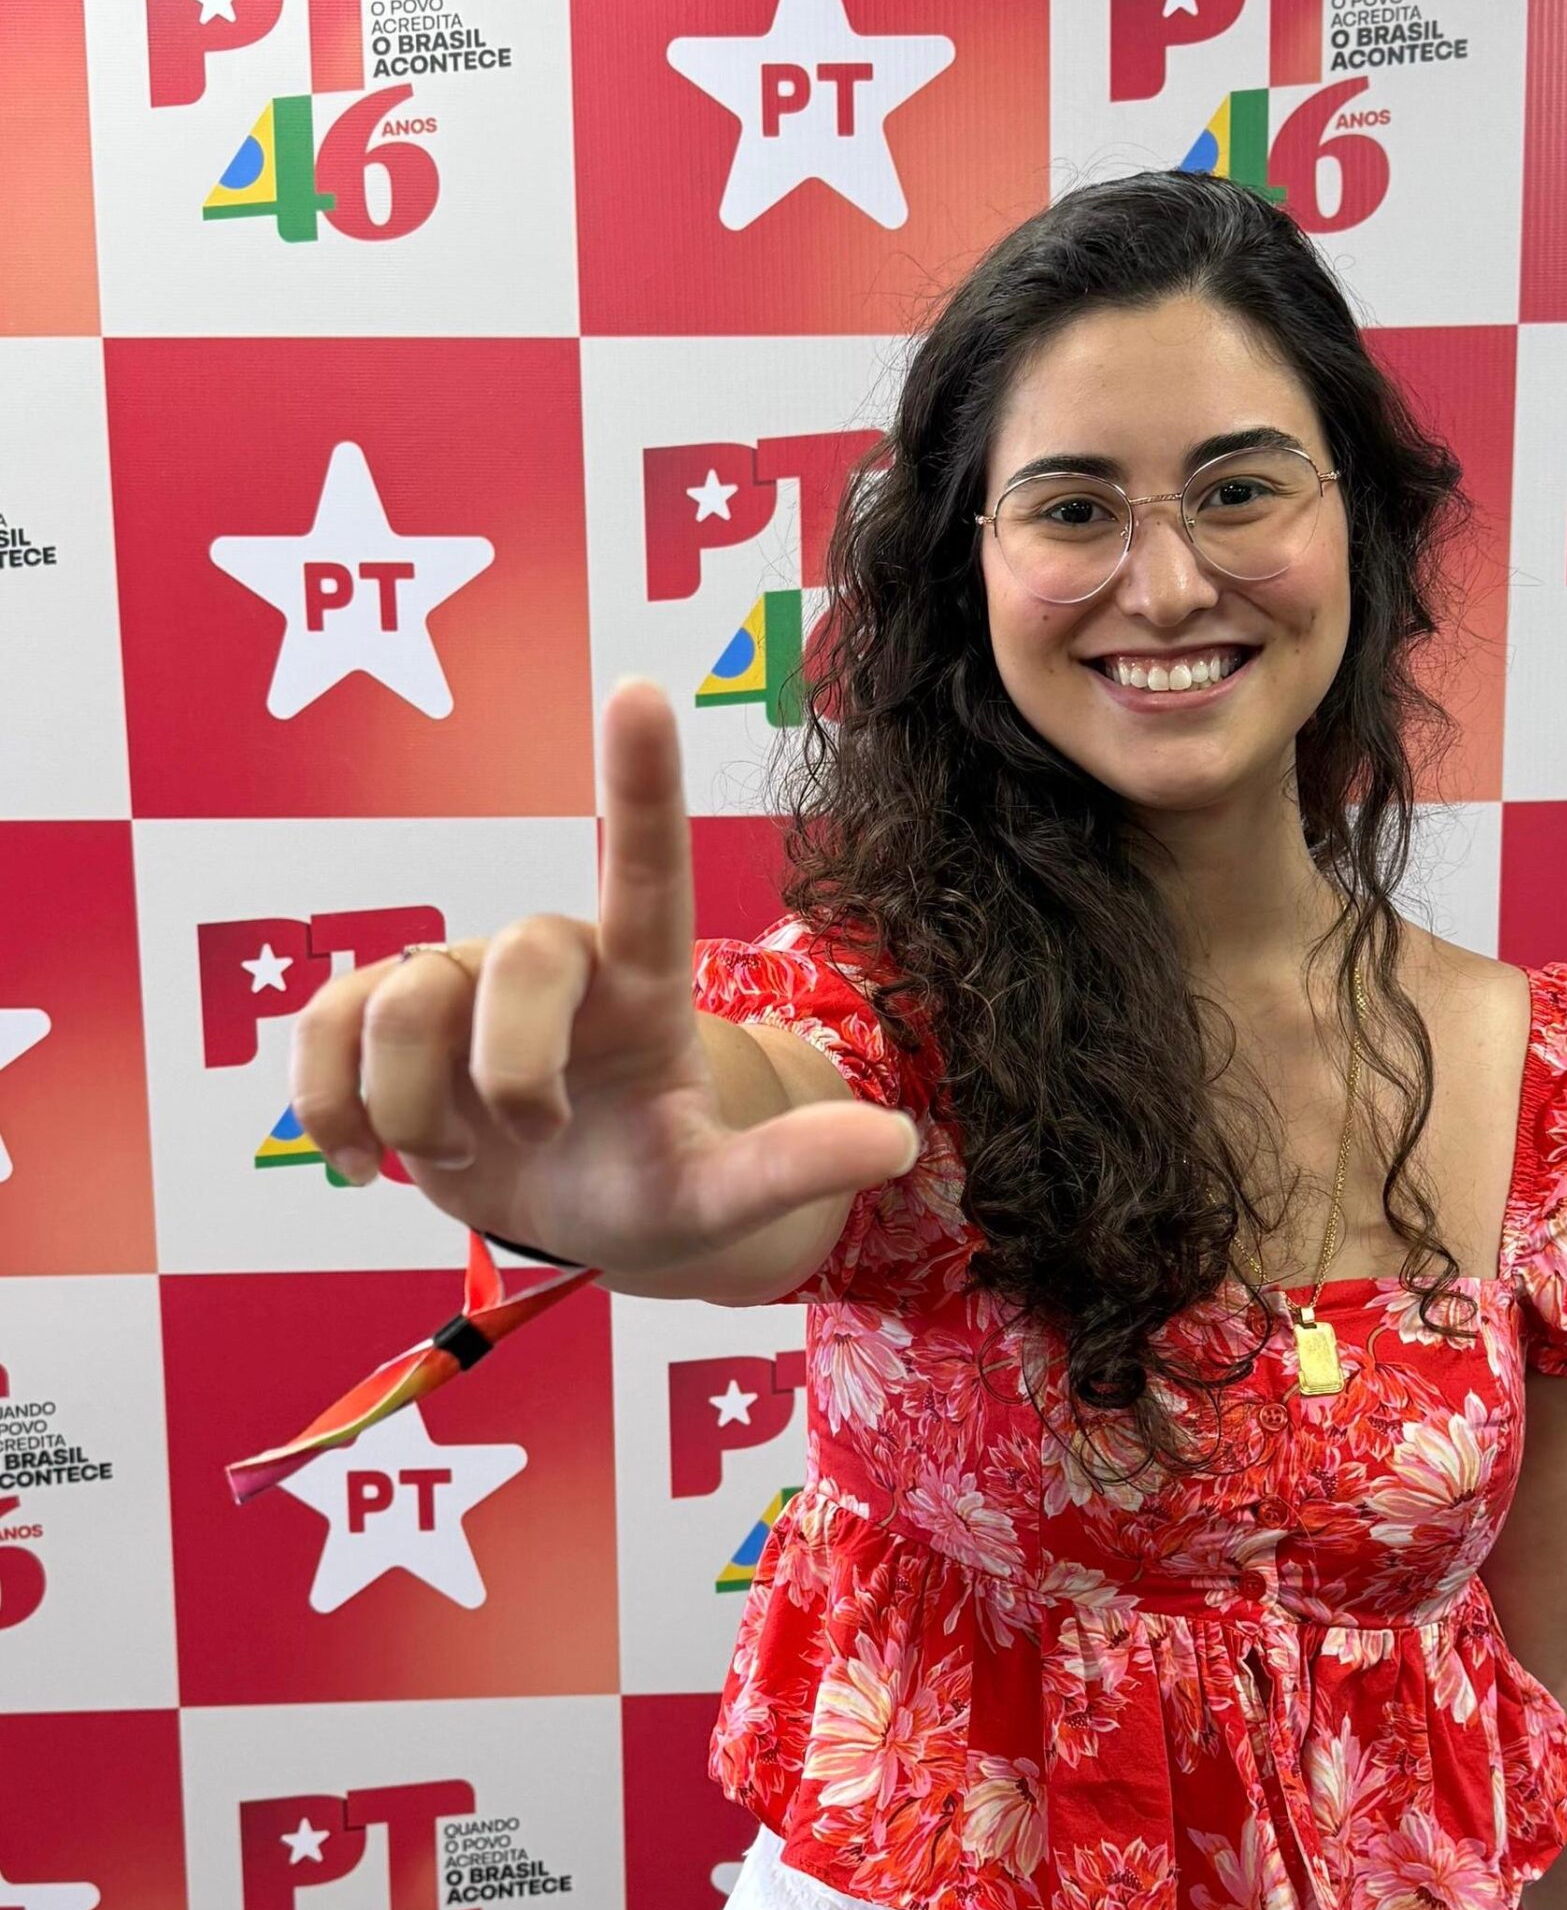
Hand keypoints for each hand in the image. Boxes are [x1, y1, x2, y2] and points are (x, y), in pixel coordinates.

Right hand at [289, 676, 920, 1277]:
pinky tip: (363, 1159)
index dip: (639, 783)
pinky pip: (323, 1029)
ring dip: (420, 1109)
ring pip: (401, 1001)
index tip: (637, 691)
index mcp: (644, 986)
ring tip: (461, 1156)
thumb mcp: (723, 1197)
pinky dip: (332, 1108)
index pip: (646, 868)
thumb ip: (795, 1167)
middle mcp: (551, 963)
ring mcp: (458, 984)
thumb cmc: (654, 1189)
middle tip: (537, 1136)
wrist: (568, 1218)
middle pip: (514, 959)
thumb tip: (900, 1142)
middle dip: (513, 1069)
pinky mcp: (379, 1017)